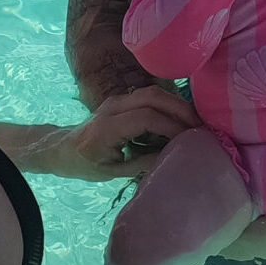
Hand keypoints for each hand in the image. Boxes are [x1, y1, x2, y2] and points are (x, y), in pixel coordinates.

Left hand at [44, 86, 200, 178]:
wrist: (63, 148)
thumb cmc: (85, 164)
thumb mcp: (112, 172)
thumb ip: (143, 164)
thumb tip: (175, 158)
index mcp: (107, 128)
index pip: (145, 118)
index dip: (171, 126)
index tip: (190, 139)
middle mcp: (113, 107)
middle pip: (153, 97)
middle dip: (181, 110)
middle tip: (202, 128)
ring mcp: (118, 99)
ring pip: (153, 92)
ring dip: (177, 104)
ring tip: (196, 123)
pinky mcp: (123, 99)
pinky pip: (150, 96)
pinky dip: (169, 104)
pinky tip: (181, 118)